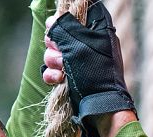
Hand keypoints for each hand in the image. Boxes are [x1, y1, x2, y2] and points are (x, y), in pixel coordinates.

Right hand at [43, 2, 135, 136]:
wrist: (99, 107)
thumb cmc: (95, 74)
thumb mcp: (79, 45)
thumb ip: (63, 28)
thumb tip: (53, 21)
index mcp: (97, 29)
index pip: (80, 12)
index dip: (65, 17)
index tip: (57, 26)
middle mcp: (88, 42)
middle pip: (60, 32)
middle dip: (55, 44)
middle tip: (62, 54)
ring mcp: (78, 60)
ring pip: (53, 51)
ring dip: (53, 61)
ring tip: (62, 71)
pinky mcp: (70, 76)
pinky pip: (52, 69)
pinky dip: (52, 75)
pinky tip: (58, 80)